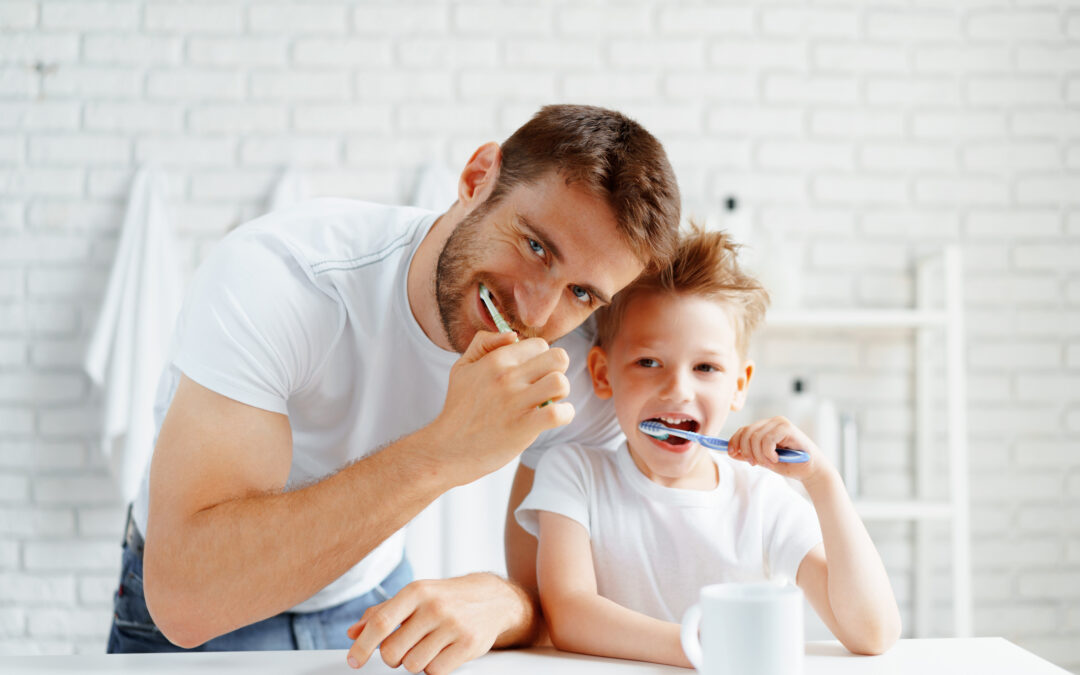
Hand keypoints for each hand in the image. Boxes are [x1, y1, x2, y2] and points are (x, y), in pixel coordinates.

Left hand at [345, 573, 524, 674]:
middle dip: (393, 656)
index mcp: (416, 591)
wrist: (493, 598)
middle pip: (393, 651)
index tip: (354, 660)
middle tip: (403, 648)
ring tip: (426, 647)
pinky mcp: (468, 644)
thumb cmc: (447, 598)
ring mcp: (453, 625)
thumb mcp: (415, 596)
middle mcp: (434, 606)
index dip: (363, 646)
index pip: (381, 622)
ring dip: (415, 662)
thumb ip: (382, 613)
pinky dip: (433, 668)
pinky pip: (435, 672)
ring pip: (413, 665)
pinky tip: (441, 653)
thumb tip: (354, 632)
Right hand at [426, 330, 574, 486]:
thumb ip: (484, 343)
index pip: (540, 344)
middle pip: (558, 358)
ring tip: (549, 402)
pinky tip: (555, 417)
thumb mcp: (462, 368)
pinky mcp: (523, 427)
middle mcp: (506, 377)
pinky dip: (565, 414)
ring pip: (561, 382)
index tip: (532, 374)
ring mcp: (515, 402)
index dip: (541, 359)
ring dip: (561, 393)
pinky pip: (558, 413)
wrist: (448, 449)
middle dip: (558, 371)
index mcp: (495, 360)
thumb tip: (512, 335)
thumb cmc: (459, 408)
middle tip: (545, 385)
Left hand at [727, 416, 828, 483]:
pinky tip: (776, 458)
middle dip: (746, 451)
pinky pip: (767, 439)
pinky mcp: (787, 428)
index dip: (733, 442)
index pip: (743, 430)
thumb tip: (730, 452)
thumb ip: (748, 454)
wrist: (811, 471)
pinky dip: (768, 453)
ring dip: (759, 455)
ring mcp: (779, 423)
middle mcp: (771, 422)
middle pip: (746, 432)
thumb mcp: (763, 460)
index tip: (732, 454)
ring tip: (769, 463)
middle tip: (754, 464)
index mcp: (765, 427)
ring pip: (755, 437)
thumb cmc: (789, 464)